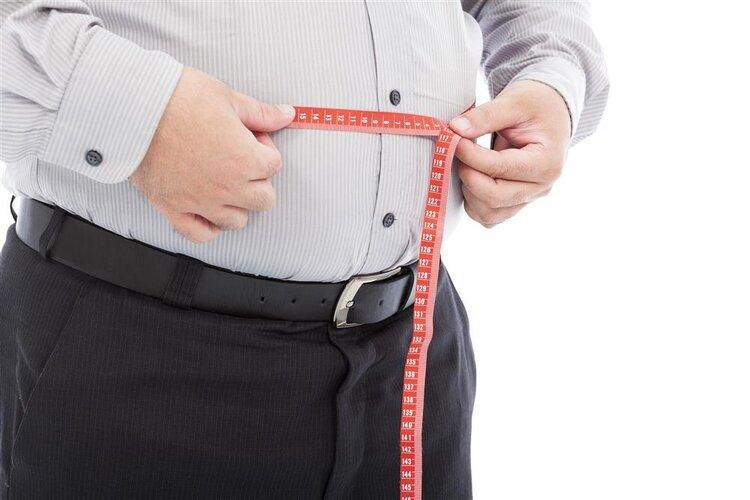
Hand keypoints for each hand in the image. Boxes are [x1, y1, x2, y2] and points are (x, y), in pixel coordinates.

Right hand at [130, 67, 294, 242]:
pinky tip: (206, 209)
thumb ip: (261, 113)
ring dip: (236, 204)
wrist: (133, 108)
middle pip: (264, 199)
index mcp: (245, 160)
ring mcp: (201, 202)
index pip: (275, 165)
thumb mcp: (227, 97)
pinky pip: (200, 234)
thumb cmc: (178, 98)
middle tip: (240, 160)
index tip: (250, 136)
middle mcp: (227, 187)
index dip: (264, 147)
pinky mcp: (174, 209)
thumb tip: (286, 114)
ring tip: (223, 182)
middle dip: (258, 180)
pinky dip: (207, 226)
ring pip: (236, 221)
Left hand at [449, 80, 570, 227]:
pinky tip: (471, 175)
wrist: (550, 112)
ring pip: (489, 214)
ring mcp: (529, 198)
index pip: (501, 168)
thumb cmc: (536, 104)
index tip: (454, 138)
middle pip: (494, 198)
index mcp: (547, 162)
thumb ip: (485, 116)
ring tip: (466, 163)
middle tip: (457, 153)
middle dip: (468, 175)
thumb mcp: (513, 101)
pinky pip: (488, 216)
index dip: (471, 156)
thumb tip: (455, 129)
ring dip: (469, 191)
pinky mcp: (515, 204)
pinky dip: (473, 201)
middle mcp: (541, 187)